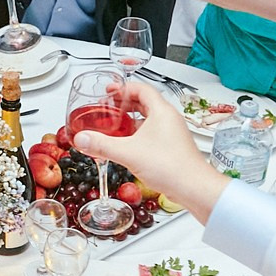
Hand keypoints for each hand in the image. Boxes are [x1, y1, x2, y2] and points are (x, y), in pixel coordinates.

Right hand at [70, 84, 228, 221]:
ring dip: (131, 121)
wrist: (193, 188)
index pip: (141, 88)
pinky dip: (138, 135)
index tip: (110, 91)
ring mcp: (172, 133)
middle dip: (124, 104)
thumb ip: (102, 145)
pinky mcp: (171, 147)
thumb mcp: (128, 153)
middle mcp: (169, 119)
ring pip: (148, 119)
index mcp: (161, 111)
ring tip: (114, 127)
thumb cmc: (171, 166)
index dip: (123, 88)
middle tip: (109, 108)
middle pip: (144, 102)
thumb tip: (82, 139)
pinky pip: (152, 134)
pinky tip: (127, 147)